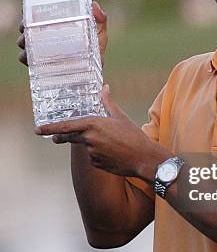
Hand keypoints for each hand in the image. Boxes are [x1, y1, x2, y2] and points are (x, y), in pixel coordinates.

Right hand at [17, 0, 107, 67]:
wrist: (92, 76)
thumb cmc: (95, 53)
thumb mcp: (99, 35)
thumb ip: (100, 20)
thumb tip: (94, 4)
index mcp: (57, 27)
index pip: (38, 15)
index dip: (30, 11)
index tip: (27, 10)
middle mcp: (46, 38)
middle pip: (27, 27)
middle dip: (24, 25)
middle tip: (26, 25)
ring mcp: (42, 52)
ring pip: (23, 42)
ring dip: (23, 40)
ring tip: (27, 41)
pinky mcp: (40, 66)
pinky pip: (25, 60)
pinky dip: (24, 57)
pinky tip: (29, 56)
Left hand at [35, 85, 170, 179]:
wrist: (143, 158)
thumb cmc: (133, 135)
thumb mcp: (120, 117)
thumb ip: (108, 102)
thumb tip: (104, 88)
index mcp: (93, 124)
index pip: (66, 126)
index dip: (50, 128)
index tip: (38, 130)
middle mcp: (89, 139)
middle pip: (70, 137)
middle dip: (62, 137)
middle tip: (55, 138)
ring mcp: (91, 153)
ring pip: (85, 147)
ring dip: (92, 145)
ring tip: (112, 144)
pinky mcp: (96, 164)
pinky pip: (93, 157)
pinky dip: (99, 155)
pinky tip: (113, 153)